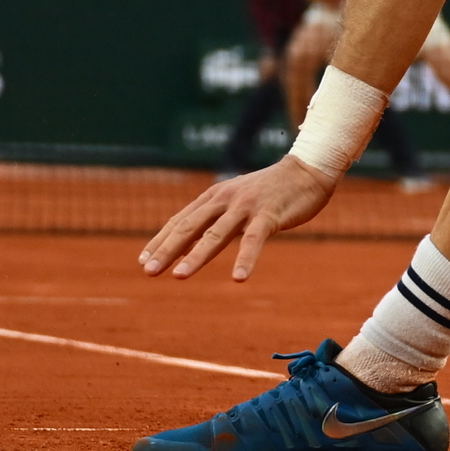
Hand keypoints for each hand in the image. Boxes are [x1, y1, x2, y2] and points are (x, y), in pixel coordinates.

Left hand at [139, 156, 333, 280]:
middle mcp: (224, 199)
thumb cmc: (270, 191)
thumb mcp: (237, 202)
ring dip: (195, 256)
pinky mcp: (269, 214)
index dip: (161, 240)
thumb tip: (193, 244)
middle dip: (167, 249)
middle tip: (148, 271)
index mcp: (214, 197)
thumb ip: (217, 220)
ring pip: (216, 233)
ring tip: (179, 276)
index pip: (181, 220)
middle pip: (189, 226)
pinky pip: (254, 239)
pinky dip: (245, 259)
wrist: (306, 172)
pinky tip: (238, 278)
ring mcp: (246, 206)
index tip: (143, 260)